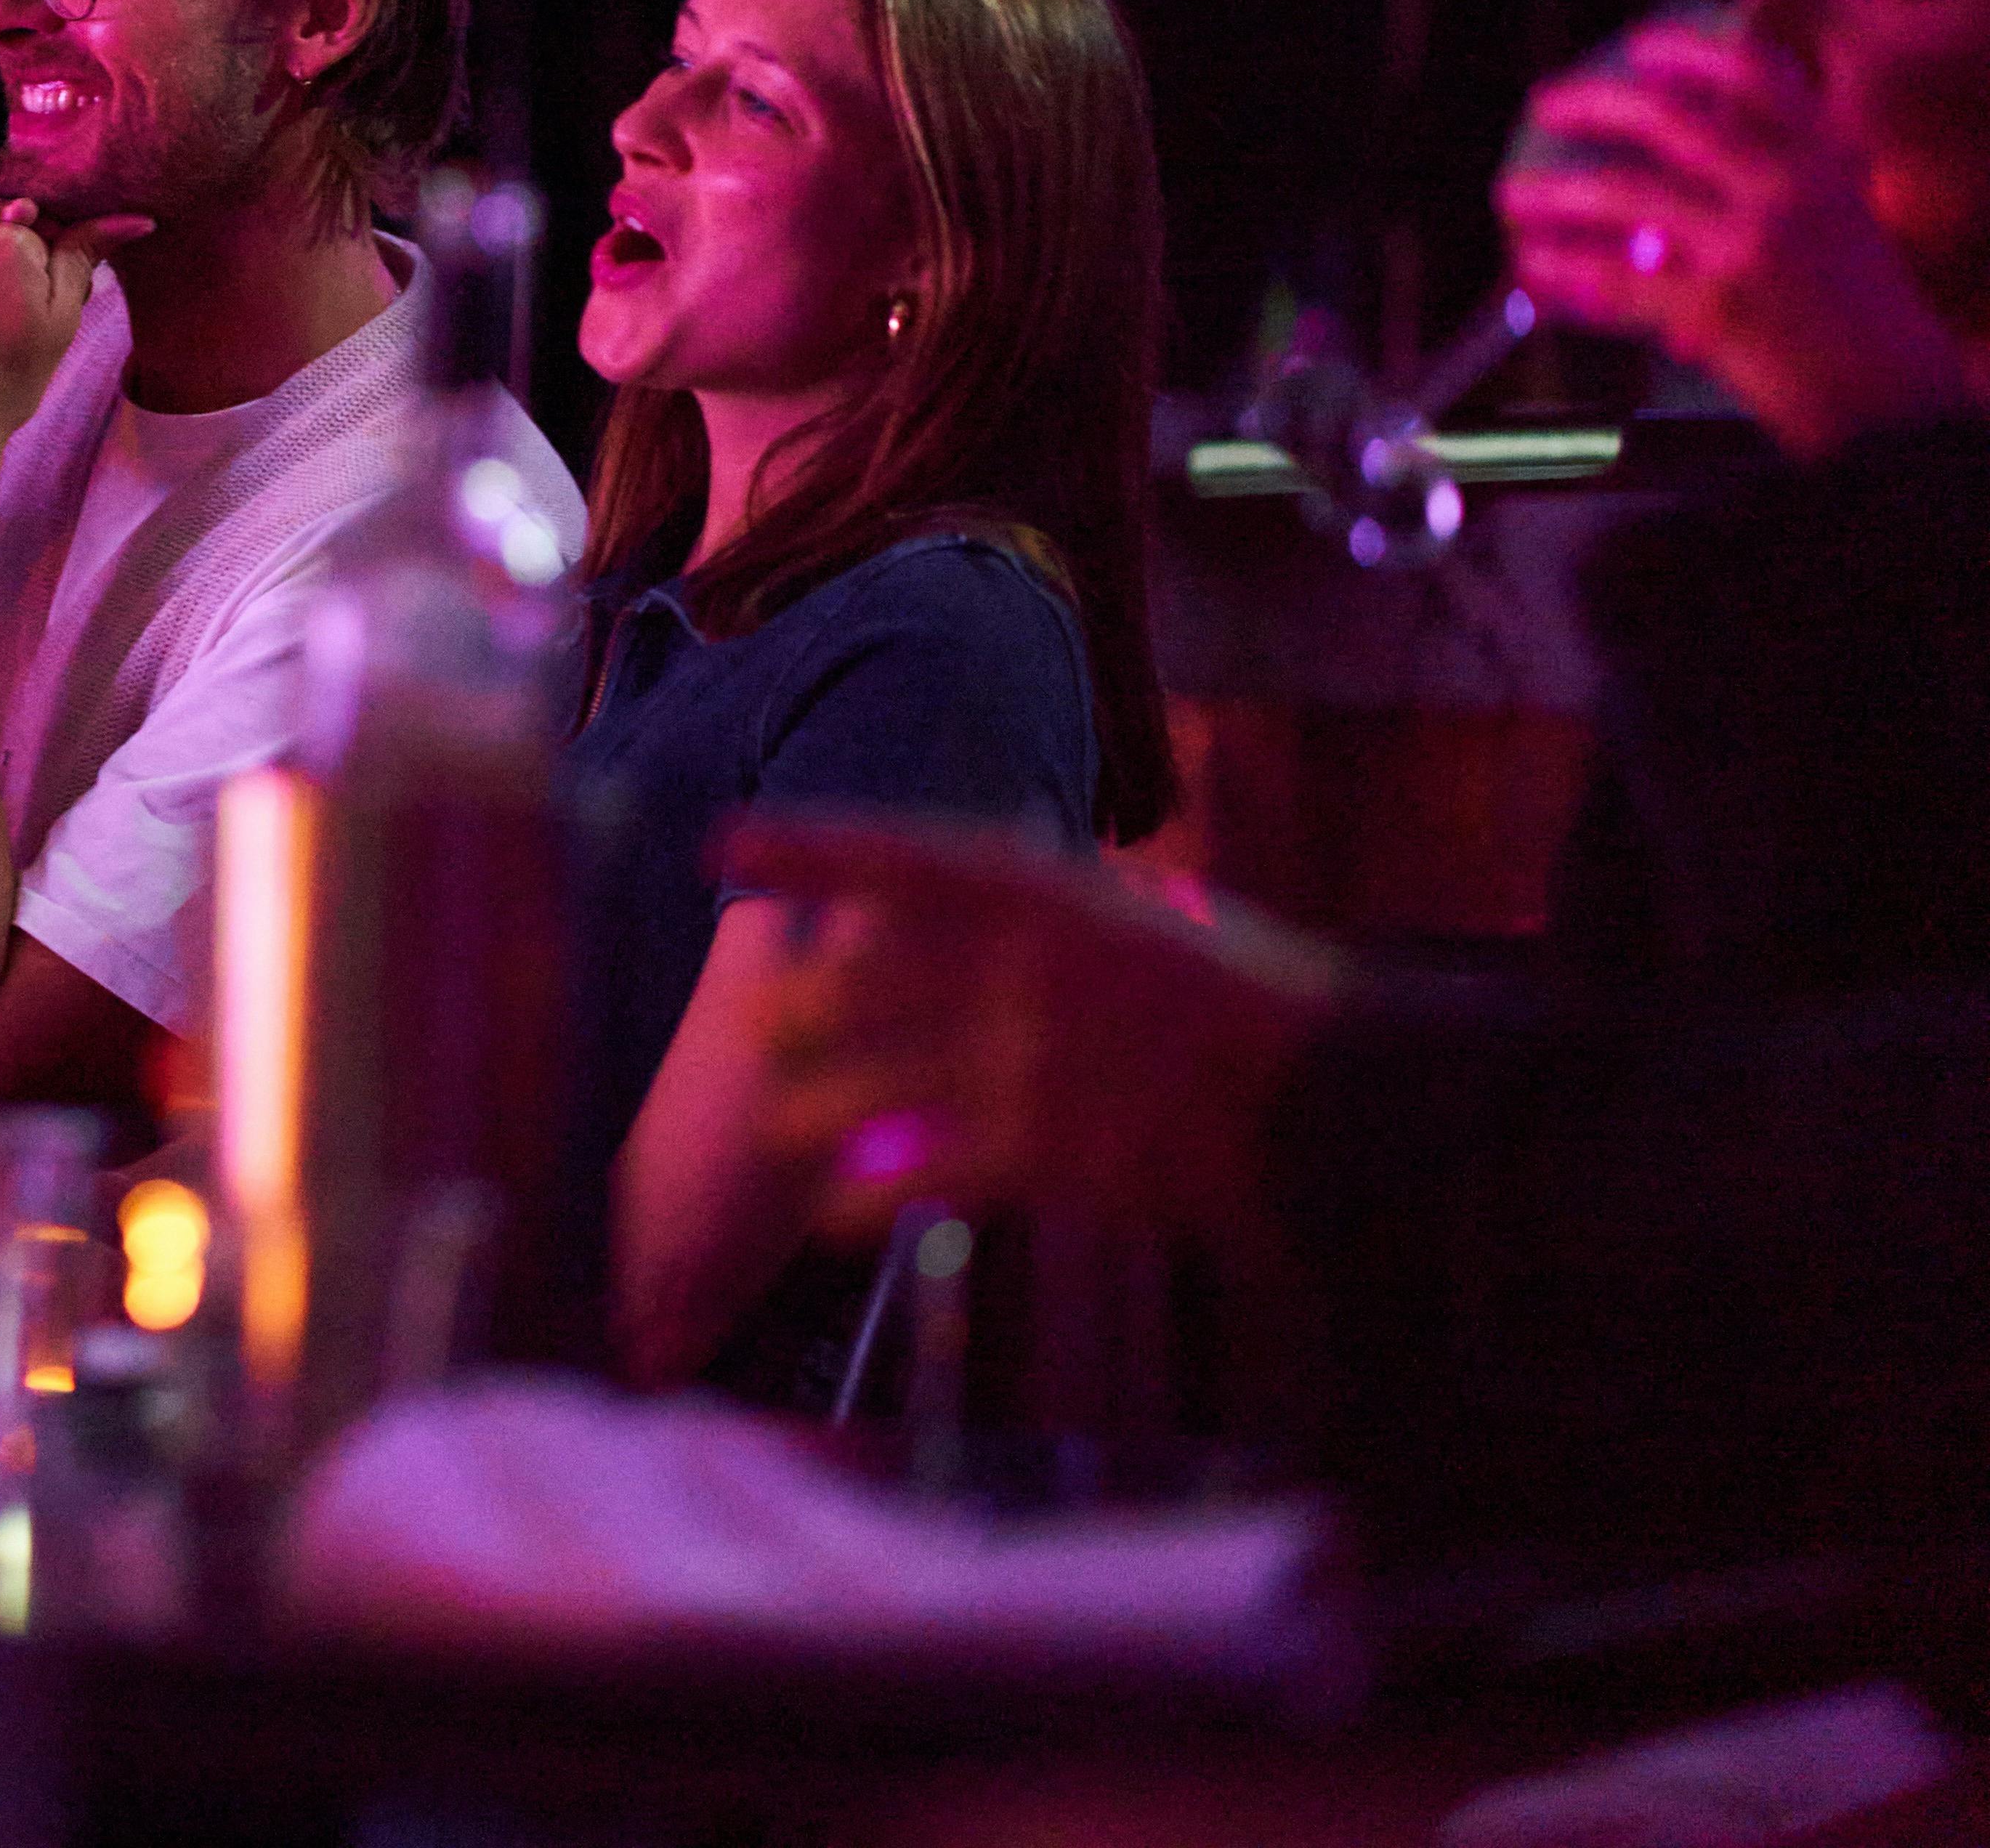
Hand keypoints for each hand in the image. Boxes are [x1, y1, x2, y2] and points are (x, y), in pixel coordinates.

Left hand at [721, 812, 1343, 1249]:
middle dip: (795, 1010)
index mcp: (1052, 895)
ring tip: (782, 1128)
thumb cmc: (1245, 1009)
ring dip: (814, 1110)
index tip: (720, 840)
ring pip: (865, 1083)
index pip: (899, 854)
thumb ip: (1061, 922)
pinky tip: (834, 1212)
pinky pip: (917, 1172)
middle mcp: (1024, 963)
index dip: (806, 846)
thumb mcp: (1147, 926)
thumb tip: (999, 913)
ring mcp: (1029, 1055)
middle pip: (854, 982)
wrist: (1332, 1099)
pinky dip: (867, 1195)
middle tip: (756, 1024)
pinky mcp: (1046, 1147)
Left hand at [1498, 22, 1971, 455]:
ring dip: (1554, 192)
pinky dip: (1565, 273)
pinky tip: (1535, 269)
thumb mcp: (1842, 225)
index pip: (1759, 77)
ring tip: (1514, 194)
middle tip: (1546, 103)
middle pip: (1670, 120)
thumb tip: (1684, 161)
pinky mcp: (1717, 308)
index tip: (1642, 45)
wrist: (1899, 402)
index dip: (1692, 51)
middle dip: (1594, 102)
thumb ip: (1779, 184)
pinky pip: (1616, 282)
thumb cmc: (1864, 319)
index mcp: (1822, 164)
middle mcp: (1787, 190)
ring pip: (1626, 197)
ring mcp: (1751, 246)